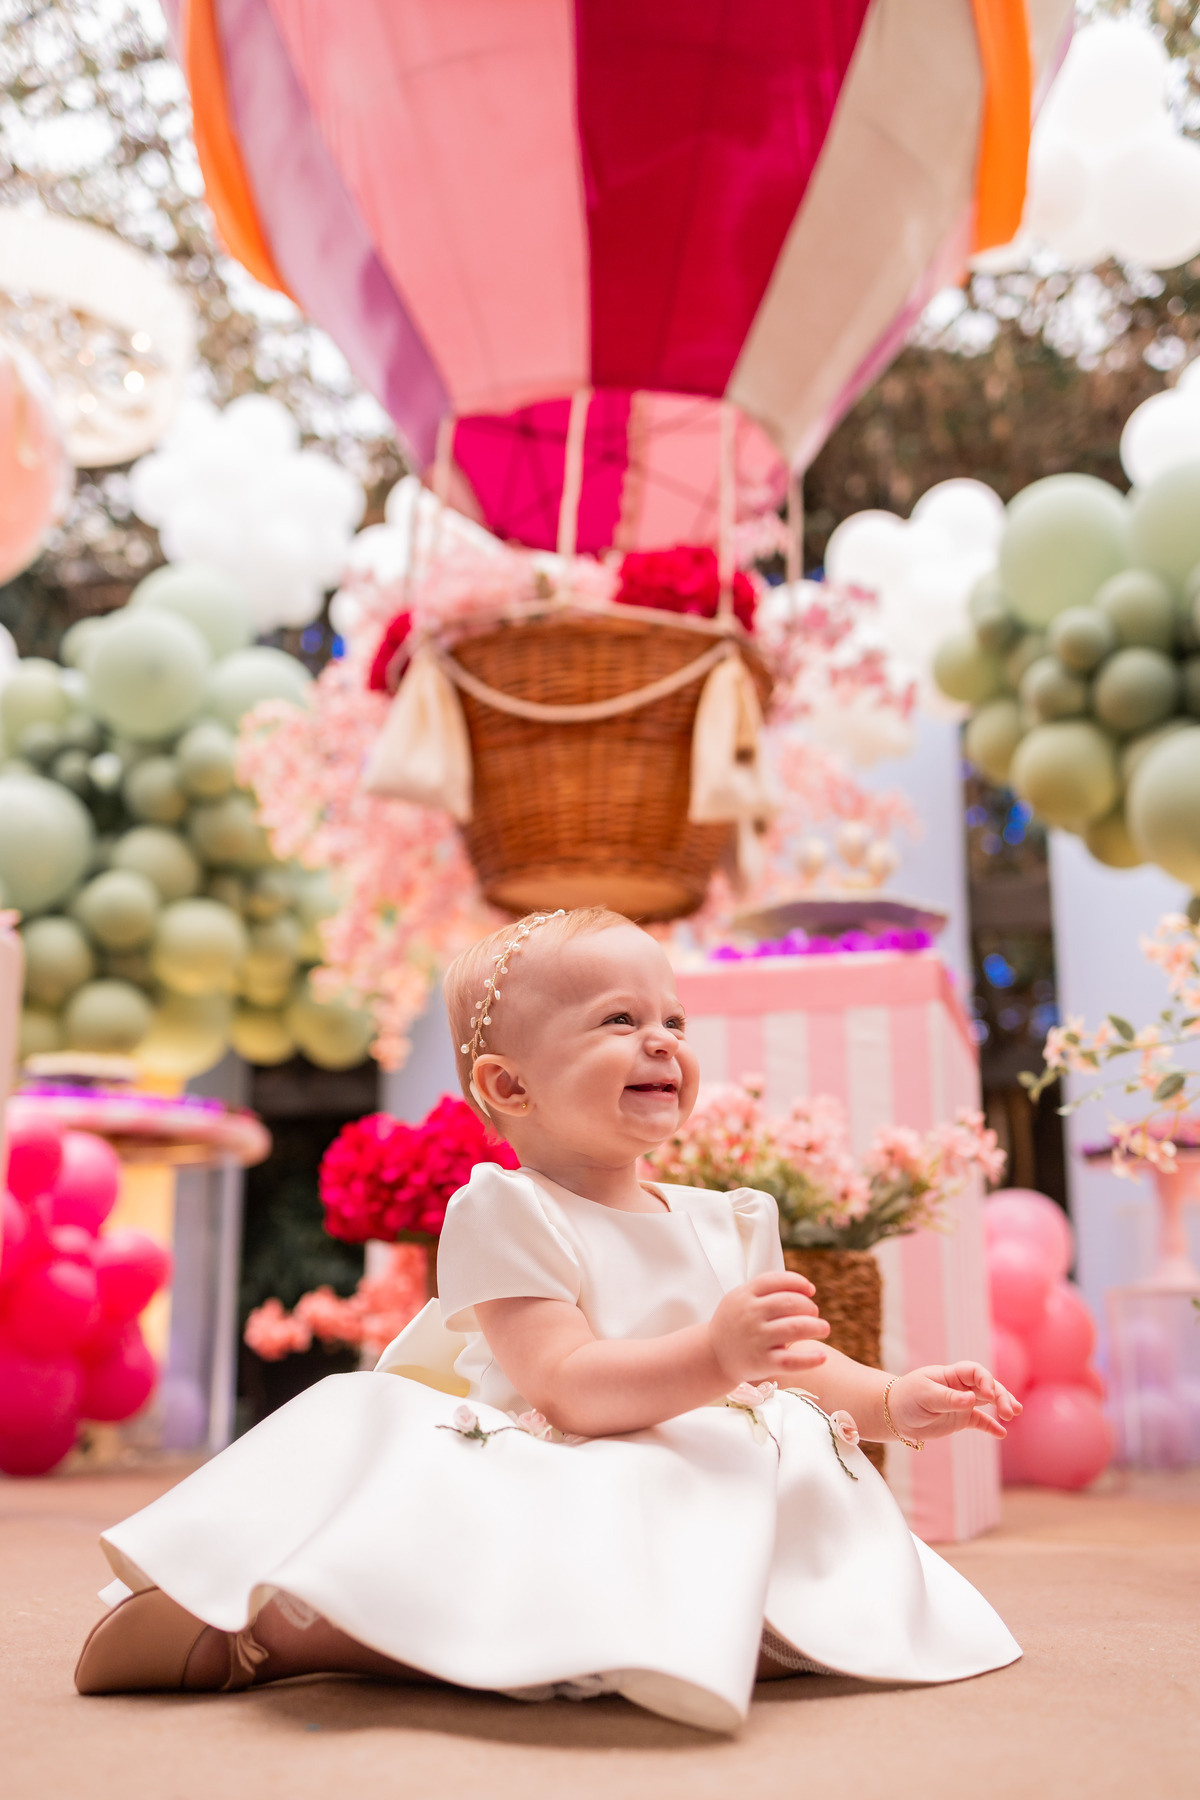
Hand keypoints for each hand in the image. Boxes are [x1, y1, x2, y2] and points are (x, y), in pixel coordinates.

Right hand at [709, 1272, 829, 1386]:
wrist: (713, 1355)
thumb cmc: (734, 1323)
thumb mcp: (740, 1298)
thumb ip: (766, 1289)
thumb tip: (806, 1288)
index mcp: (745, 1296)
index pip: (777, 1280)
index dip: (799, 1282)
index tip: (811, 1290)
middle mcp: (750, 1315)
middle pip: (790, 1303)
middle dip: (809, 1306)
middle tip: (814, 1313)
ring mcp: (756, 1339)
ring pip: (795, 1328)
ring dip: (816, 1327)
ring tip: (823, 1329)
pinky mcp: (762, 1362)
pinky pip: (791, 1361)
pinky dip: (810, 1359)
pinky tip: (822, 1357)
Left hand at [886, 1362, 1020, 1442]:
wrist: (894, 1415)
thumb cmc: (907, 1399)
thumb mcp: (925, 1396)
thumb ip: (949, 1399)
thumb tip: (972, 1399)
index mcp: (951, 1375)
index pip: (975, 1371)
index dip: (986, 1379)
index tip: (989, 1394)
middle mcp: (960, 1387)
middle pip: (988, 1385)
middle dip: (1001, 1395)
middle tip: (1010, 1411)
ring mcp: (962, 1403)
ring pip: (988, 1401)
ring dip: (1002, 1405)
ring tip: (1012, 1414)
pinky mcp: (960, 1419)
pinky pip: (981, 1421)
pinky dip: (991, 1426)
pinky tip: (1001, 1434)